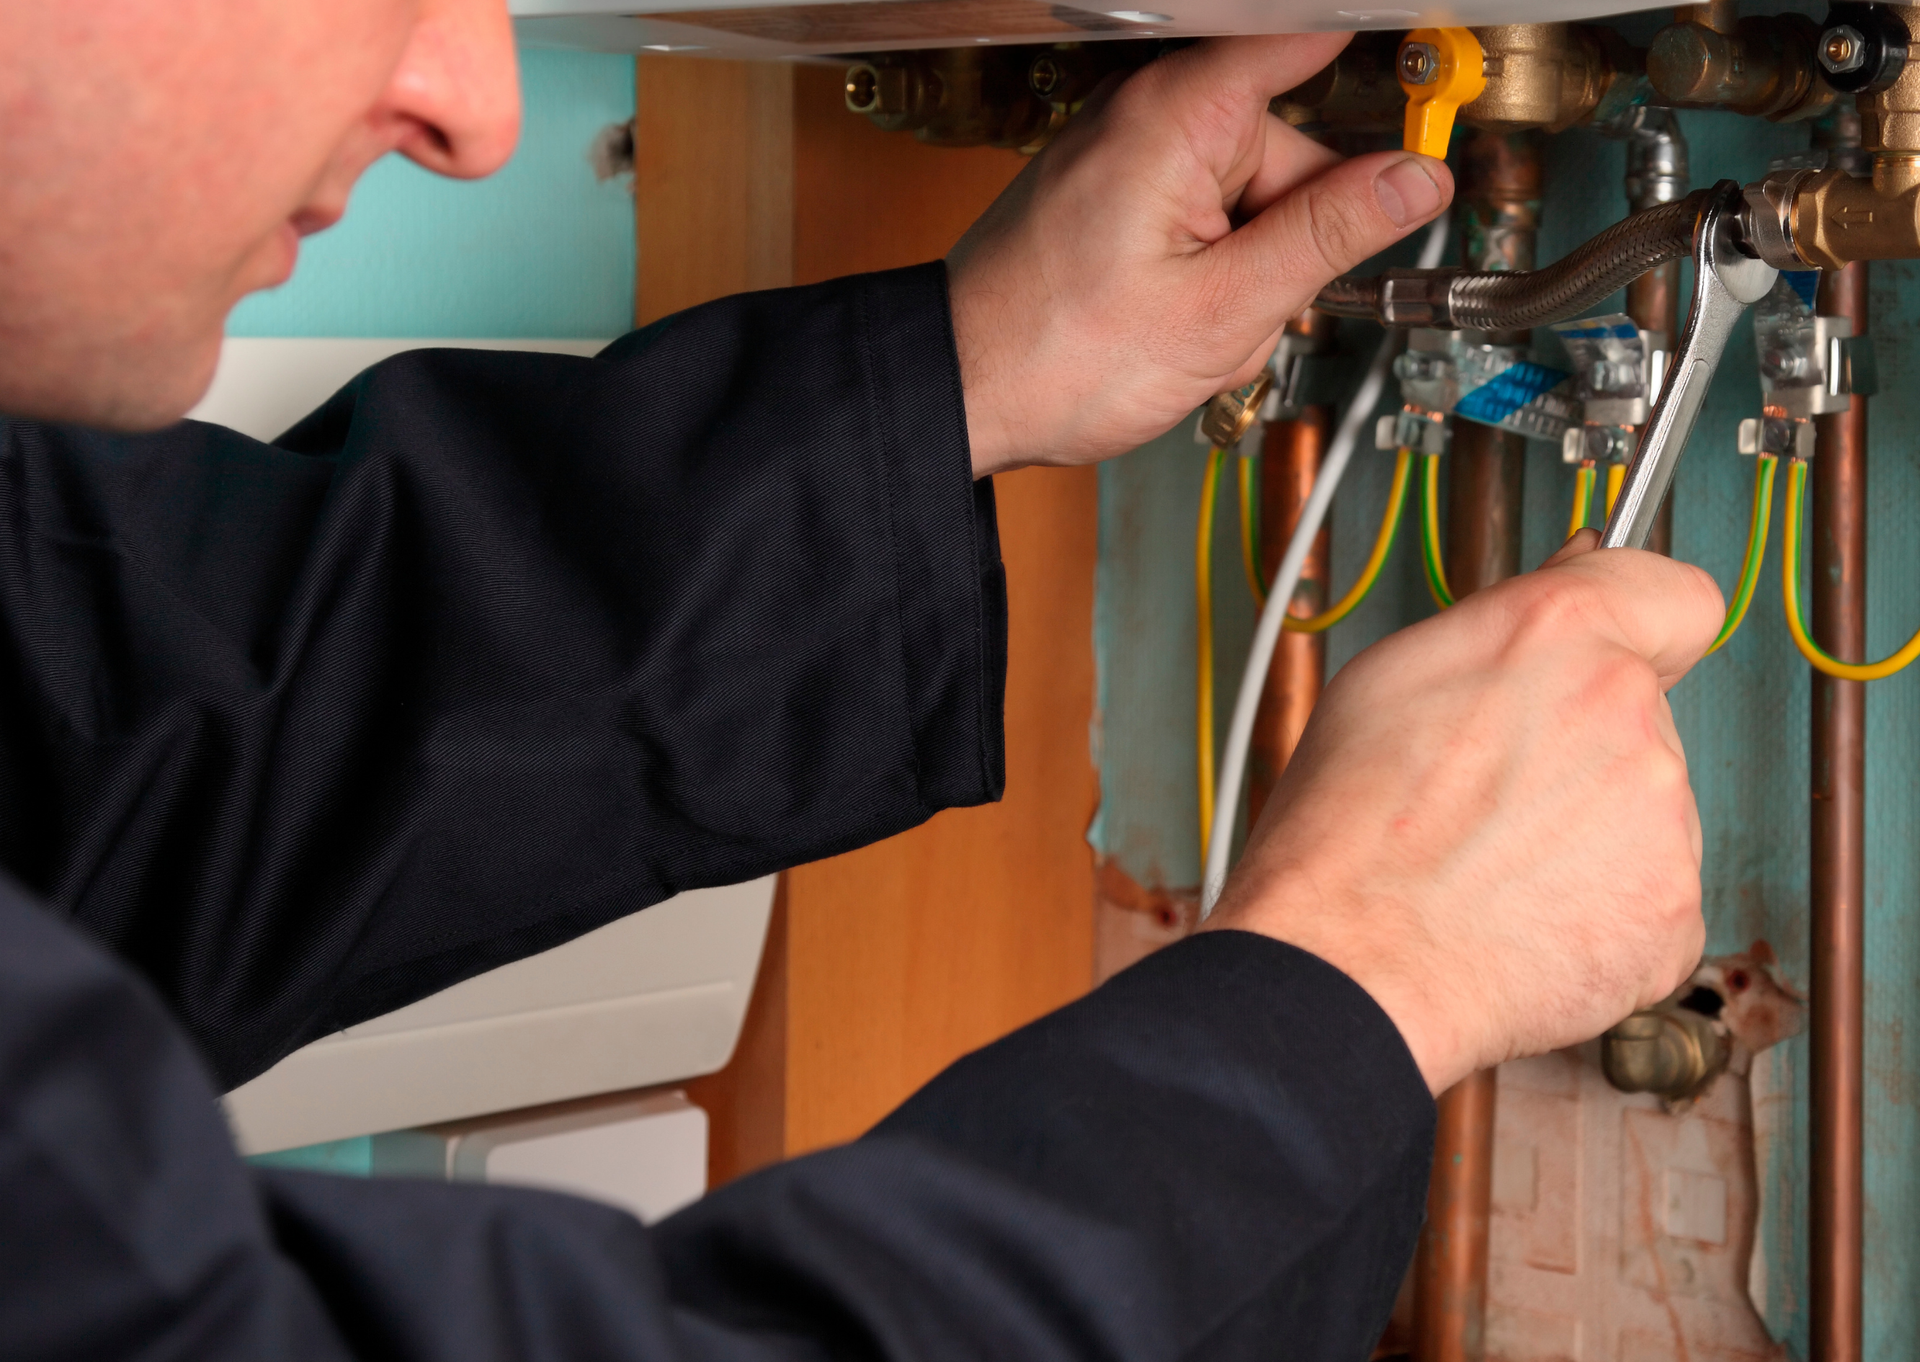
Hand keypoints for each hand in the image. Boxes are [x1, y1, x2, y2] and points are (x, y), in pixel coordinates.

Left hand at [947, 36, 1451, 477]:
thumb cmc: (1055, 356)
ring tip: (1190, 329)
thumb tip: (1416, 181)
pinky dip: (1205, 281)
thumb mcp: (1222, 308)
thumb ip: (1329, 236)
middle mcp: (1150, 116)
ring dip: (1245, 278)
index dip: (1385, 65)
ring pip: (1249, 204)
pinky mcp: (1118, 199)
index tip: (1437, 89)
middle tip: (1247, 306)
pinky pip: (1203, 226)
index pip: (1309, 38)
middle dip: (1290, 239)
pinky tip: (1170, 325)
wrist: (962, 396)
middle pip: (1288, 150)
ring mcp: (1130, 157)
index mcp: (1179, 114)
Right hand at [1202, 534, 1724, 1094]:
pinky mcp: (1674, 912)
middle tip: (1487, 795)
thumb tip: (1568, 584)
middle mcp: (1627, 713)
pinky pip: (1649, 897)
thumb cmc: (1344, 835)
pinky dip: (1599, 912)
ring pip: (1642, 811)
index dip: (1645, 625)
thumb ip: (1502, 626)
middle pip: (1642, 717)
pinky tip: (1520, 919)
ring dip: (1585, 833)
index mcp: (1557, 635)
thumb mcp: (1388, 679)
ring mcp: (1664, 818)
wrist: (1347, 969)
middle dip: (1579, 747)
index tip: (1622, 650)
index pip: (1676, 594)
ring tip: (1489, 868)